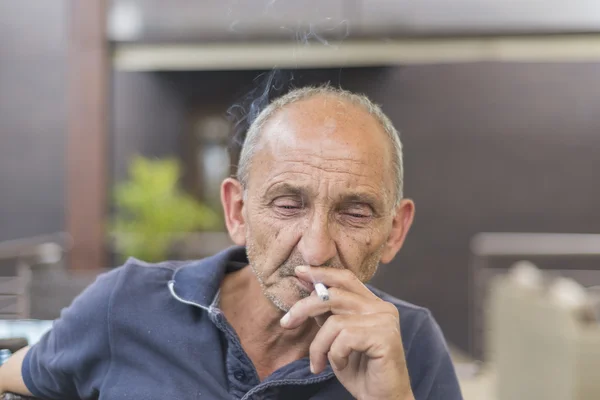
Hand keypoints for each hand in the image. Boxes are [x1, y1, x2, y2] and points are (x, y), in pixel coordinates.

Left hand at [280, 265, 413, 399]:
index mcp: (372, 304)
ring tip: (319, 363)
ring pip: (334, 322)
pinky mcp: (385, 337)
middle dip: (304, 307)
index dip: (321, 273)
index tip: (298, 272)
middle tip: (286, 323)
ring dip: (319, 346)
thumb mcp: (337, 338)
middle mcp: (381, 308)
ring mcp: (385, 321)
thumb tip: (309, 289)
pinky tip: (341, 366)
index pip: (345, 279)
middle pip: (334, 295)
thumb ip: (328, 315)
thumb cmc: (360, 371)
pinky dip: (334, 355)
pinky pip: (343, 339)